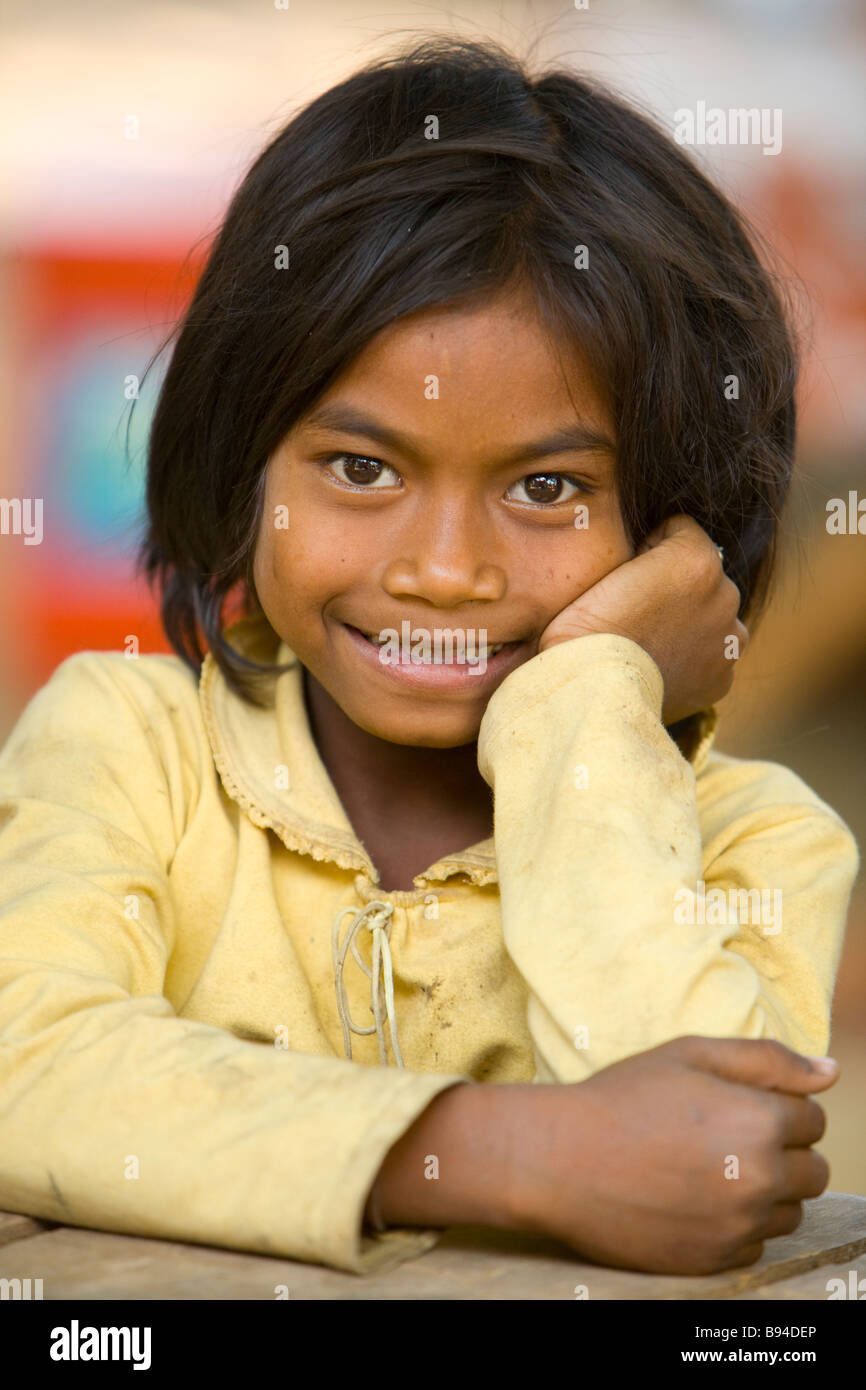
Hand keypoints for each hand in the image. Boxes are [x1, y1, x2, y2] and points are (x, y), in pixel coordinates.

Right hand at [511, 1037, 835, 1275]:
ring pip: (789, 1212)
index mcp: (758, 1121)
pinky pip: (755, 1245)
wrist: (559, 1159)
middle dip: (782, 1152)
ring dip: (765, 1191)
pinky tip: (693, 1199)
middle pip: (813, 1171)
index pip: (813, 1120)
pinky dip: (736, 1225)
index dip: (778, 1107)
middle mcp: (758, 1179)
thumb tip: (831, 1074)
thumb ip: (767, 1060)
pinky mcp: (714, 1261)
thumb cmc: (623, 1097)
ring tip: (709, 1169)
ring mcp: (737, 1226)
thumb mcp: (691, 1054)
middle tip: (727, 1137)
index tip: (737, 1106)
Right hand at [537, 514, 748, 723]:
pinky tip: (658, 666)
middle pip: (700, 577)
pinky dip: (689, 660)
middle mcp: (727, 596)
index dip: (647, 549)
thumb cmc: (586, 626)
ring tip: (646, 642)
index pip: (679, 531)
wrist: (591, 690)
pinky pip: (708, 657)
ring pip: (710, 618)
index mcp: (700, 559)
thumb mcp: (611, 563)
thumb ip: (648, 552)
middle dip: (675, 588)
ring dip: (687, 623)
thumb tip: (654, 559)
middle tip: (634, 613)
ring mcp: (727, 642)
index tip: (627, 574)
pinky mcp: (721, 679)